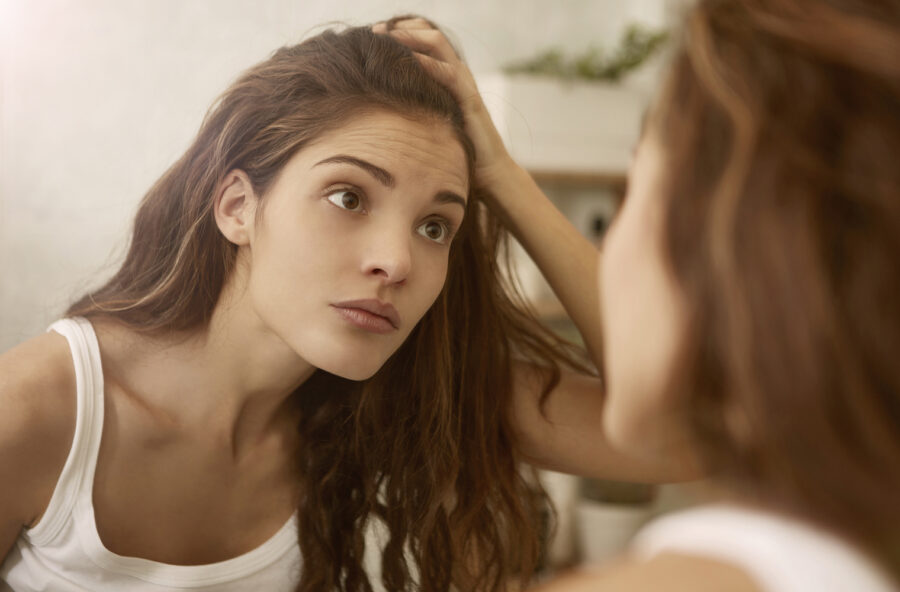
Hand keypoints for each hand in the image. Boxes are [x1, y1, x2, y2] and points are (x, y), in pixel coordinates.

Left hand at [374, 18, 515, 186]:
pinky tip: (409, 61)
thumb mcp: (428, 117)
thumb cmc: (454, 147)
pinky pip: (448, 73)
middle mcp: (456, 71)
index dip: (400, 29)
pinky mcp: (469, 98)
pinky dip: (427, 64)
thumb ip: (412, 102)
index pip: (424, 35)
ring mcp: (464, 82)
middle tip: (375, 31)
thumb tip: (376, 100)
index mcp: (446, 72)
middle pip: (429, 32)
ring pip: (437, 44)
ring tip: (386, 37)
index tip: (374, 33)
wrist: (487, 169)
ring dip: (410, 37)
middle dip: (400, 28)